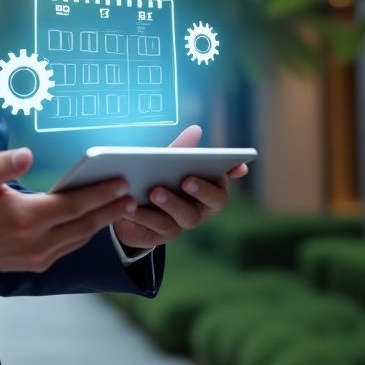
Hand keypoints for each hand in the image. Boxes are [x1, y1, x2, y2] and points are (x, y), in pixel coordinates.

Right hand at [0, 147, 138, 276]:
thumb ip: (0, 165)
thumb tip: (26, 155)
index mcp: (24, 218)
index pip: (72, 205)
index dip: (99, 194)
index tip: (120, 182)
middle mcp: (36, 241)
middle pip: (84, 224)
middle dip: (110, 209)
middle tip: (131, 195)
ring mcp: (38, 256)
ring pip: (80, 238)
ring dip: (102, 222)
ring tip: (121, 206)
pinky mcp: (38, 264)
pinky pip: (70, 246)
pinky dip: (86, 233)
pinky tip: (95, 220)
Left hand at [113, 125, 247, 250]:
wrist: (126, 207)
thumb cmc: (154, 179)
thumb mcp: (164, 162)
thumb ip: (180, 149)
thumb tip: (196, 130)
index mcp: (207, 188)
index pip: (224, 181)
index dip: (231, 173)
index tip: (237, 166)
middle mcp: (200, 208)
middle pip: (214, 202)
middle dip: (203, 190)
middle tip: (187, 180)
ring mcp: (183, 223)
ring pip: (185, 216)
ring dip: (171, 203)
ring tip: (154, 192)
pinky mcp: (162, 235)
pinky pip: (157, 226)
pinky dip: (144, 215)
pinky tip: (131, 206)